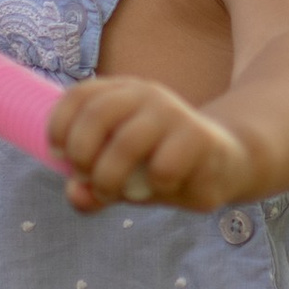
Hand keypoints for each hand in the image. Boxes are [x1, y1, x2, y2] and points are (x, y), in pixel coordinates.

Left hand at [50, 76, 257, 216]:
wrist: (229, 163)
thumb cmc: (164, 165)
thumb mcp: (123, 176)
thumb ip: (92, 187)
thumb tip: (77, 195)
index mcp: (122, 93)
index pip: (78, 95)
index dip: (59, 127)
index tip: (61, 156)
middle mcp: (146, 94)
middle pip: (95, 116)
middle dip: (83, 158)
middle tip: (92, 181)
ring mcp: (174, 113)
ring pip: (125, 144)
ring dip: (112, 180)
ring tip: (123, 194)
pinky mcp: (199, 137)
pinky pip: (162, 167)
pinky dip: (155, 187)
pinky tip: (166, 186)